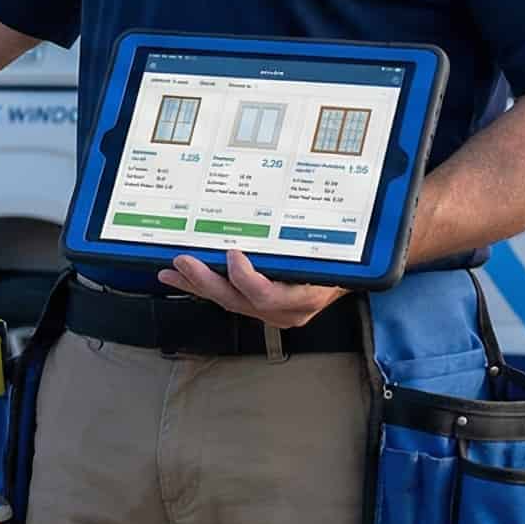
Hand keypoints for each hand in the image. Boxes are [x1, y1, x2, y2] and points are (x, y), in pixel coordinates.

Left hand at [157, 249, 343, 330]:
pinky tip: (184, 278)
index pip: (267, 296)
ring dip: (197, 285)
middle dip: (206, 282)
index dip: (245, 279)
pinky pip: (230, 299)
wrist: (353, 277)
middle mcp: (286, 311)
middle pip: (238, 301)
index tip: (232, 254)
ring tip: (171, 272)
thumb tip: (297, 210)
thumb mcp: (336, 253)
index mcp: (305, 296)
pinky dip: (205, 287)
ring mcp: (272, 313)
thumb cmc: (344, 262)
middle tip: (183, 262)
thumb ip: (314, 241)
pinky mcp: (261, 308)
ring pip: (228, 302)